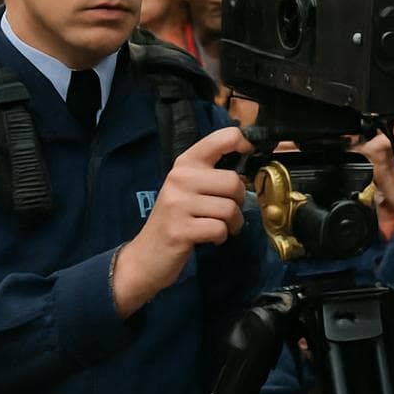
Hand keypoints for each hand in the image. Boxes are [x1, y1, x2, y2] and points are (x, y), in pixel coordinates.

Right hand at [112, 126, 251, 316]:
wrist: (146, 256)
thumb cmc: (175, 220)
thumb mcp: (188, 189)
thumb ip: (212, 175)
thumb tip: (247, 174)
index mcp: (185, 162)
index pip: (223, 137)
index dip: (244, 142)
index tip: (248, 154)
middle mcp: (180, 178)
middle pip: (233, 181)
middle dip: (238, 202)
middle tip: (226, 213)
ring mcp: (178, 203)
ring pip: (230, 208)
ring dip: (232, 224)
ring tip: (218, 228)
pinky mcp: (180, 229)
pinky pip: (219, 229)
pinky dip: (221, 237)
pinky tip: (209, 238)